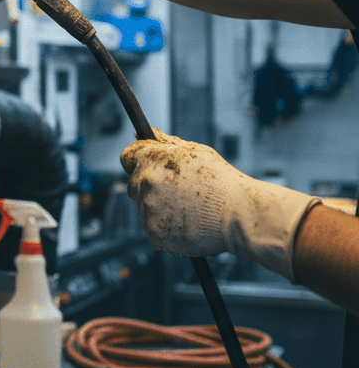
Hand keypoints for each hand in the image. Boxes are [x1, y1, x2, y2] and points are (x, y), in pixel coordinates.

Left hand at [120, 131, 320, 281]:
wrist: (240, 215)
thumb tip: (143, 133)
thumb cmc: (221, 180)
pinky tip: (189, 223)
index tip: (150, 166)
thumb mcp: (194, 151)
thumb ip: (164, 142)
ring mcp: (148, 210)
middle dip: (150, 186)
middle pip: (134, 184)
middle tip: (178, 191)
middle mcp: (144, 184)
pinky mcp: (155, 234)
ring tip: (190, 208)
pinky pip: (155, 229)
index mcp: (151, 160)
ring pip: (145, 208)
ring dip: (160, 208)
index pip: (127, 157)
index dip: (138, 160)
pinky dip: (167, 228)